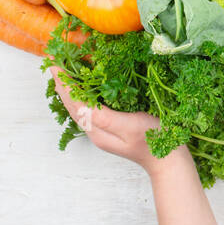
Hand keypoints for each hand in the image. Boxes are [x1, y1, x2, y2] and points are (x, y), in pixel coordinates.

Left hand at [48, 66, 223, 224]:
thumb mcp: (129, 126)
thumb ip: (105, 117)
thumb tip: (82, 105)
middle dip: (63, 84)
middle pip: (73, 105)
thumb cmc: (153, 140)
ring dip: (70, 90)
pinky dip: (83, 95)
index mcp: (97, 130)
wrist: (169, 160)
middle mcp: (96, 131)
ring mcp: (103, 130)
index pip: (74, 103)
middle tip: (54, 63)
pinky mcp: (112, 127)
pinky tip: (85, 88)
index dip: (64, 83)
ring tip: (63, 74)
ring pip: (80, 107)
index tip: (55, 65)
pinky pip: (90, 109)